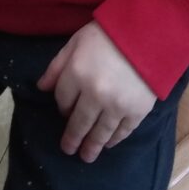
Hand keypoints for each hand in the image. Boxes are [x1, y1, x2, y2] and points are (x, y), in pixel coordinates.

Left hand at [36, 21, 155, 162]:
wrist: (147, 33)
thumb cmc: (107, 33)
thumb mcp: (76, 42)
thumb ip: (57, 66)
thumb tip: (41, 88)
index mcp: (77, 74)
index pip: (62, 100)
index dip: (62, 106)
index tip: (65, 109)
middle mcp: (94, 94)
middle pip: (79, 122)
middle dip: (72, 138)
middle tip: (68, 149)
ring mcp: (117, 105)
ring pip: (100, 132)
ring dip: (92, 146)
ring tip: (86, 156)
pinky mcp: (137, 111)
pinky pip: (122, 131)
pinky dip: (114, 140)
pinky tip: (109, 143)